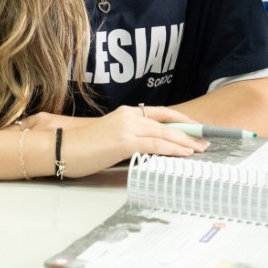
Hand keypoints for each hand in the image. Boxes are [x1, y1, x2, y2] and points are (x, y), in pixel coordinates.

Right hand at [20, 105, 205, 176]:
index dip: (180, 120)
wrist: (61, 149)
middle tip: (205, 141)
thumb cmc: (81, 149)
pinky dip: (173, 149)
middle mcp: (128, 116)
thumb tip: (147, 149)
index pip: (160, 113)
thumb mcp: (109, 140)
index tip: (195, 128)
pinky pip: (155, 144)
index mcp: (125, 113)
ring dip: (185, 142)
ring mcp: (127, 127)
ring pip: (164, 133)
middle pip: (166, 122)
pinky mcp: (125, 141)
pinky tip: (184, 154)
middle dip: (188, 132)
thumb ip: (128, 139)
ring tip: (200, 150)